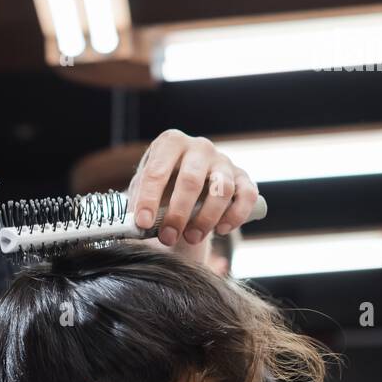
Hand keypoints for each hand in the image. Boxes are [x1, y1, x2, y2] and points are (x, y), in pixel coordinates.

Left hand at [125, 129, 258, 249]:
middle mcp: (199, 147)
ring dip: (206, 219)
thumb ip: (140, 203)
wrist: (188, 185)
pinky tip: (221, 230)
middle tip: (167, 237)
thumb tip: (135, 226)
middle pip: (191, 180)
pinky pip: (247, 196)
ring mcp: (223, 161)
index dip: (148, 200)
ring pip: (221, 189)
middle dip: (178, 214)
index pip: (157, 171)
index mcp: (170, 143)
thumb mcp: (145, 189)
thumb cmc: (162, 186)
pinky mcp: (243, 176)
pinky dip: (236, 215)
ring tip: (191, 238)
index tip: (143, 224)